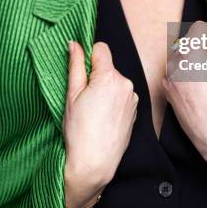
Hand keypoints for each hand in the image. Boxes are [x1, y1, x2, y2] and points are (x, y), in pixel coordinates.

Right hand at [63, 40, 138, 207]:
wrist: (94, 163)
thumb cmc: (79, 131)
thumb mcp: (72, 95)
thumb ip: (75, 65)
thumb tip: (74, 44)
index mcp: (109, 77)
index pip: (101, 48)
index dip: (88, 56)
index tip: (81, 71)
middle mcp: (126, 84)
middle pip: (108, 67)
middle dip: (96, 75)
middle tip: (83, 97)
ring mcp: (133, 98)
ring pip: (115, 82)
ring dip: (105, 88)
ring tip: (93, 110)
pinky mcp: (135, 110)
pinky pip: (122, 96)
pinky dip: (113, 100)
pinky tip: (103, 117)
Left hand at [162, 22, 206, 189]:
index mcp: (189, 54)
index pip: (198, 28)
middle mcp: (174, 64)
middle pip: (185, 41)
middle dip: (200, 43)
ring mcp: (168, 79)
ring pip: (178, 57)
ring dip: (191, 57)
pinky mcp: (167, 93)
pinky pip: (173, 74)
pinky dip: (184, 72)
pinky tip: (199, 83)